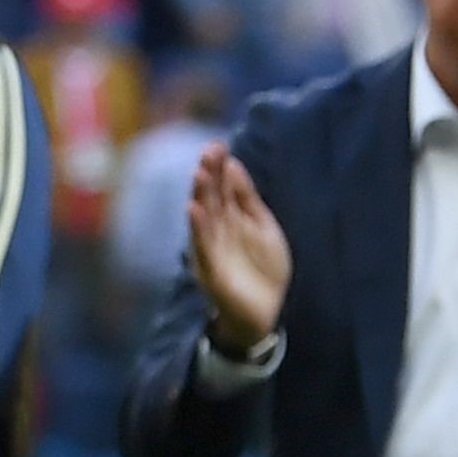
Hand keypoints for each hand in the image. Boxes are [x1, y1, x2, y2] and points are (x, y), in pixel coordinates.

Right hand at [185, 144, 290, 353]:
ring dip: (200, 195)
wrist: (264, 312)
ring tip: (200, 173)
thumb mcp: (262, 227)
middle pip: (211, 199)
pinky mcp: (211, 271)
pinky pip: (202, 246)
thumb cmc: (262, 269)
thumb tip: (234, 165)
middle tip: (209, 151)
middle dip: (208, 175)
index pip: (221, 188)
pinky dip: (197, 228)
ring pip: (204, 219)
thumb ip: (247, 199)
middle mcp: (216, 232)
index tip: (217, 144)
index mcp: (229, 219)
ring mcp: (212, 250)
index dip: (219, 168)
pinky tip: (193, 209)